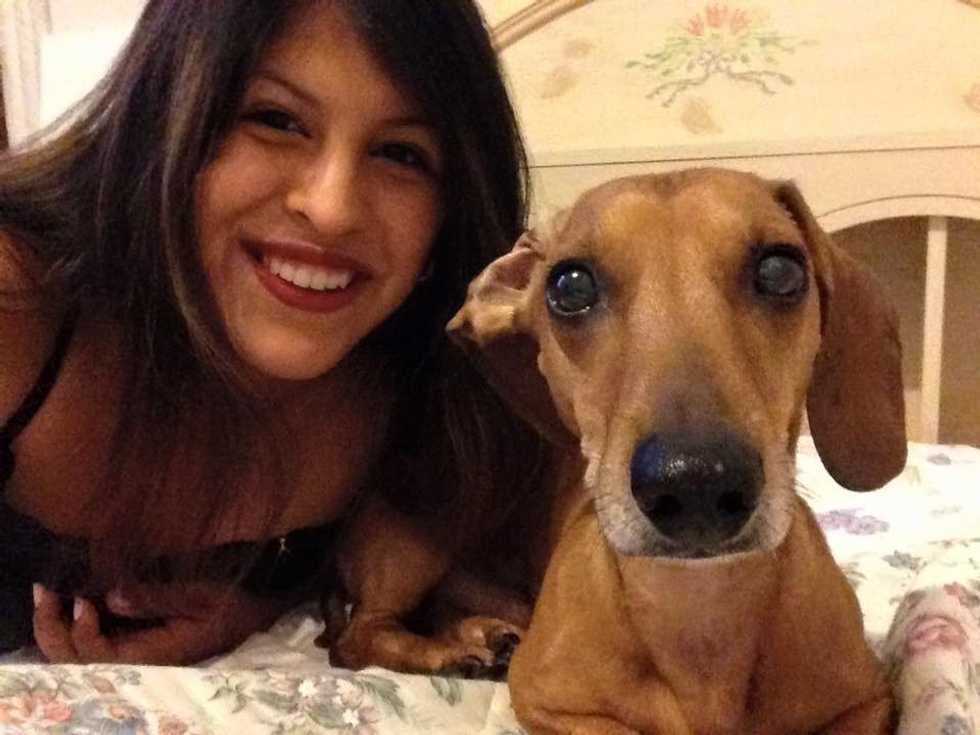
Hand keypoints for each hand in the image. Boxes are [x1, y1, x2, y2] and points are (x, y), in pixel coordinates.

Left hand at [32, 581, 290, 664]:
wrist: (260, 613)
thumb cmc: (236, 603)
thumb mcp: (203, 596)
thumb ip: (158, 597)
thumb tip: (111, 595)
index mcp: (157, 655)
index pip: (100, 654)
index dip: (82, 629)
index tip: (82, 596)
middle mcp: (140, 662)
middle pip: (79, 660)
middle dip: (55, 628)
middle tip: (47, 590)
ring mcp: (137, 653)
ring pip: (80, 655)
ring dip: (58, 627)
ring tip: (51, 593)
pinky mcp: (139, 641)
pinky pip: (94, 642)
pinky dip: (74, 624)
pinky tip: (73, 599)